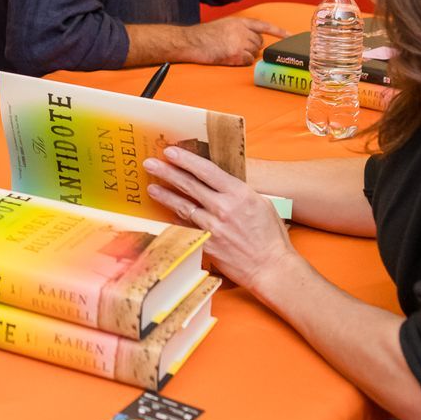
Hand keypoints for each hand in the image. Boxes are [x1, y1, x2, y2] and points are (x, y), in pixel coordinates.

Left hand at [144, 145, 300, 295]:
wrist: (271, 267)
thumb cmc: (270, 236)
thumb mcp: (261, 203)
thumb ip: (238, 191)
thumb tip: (219, 181)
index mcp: (239, 194)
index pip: (206, 170)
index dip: (186, 159)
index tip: (170, 152)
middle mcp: (223, 208)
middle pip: (189, 185)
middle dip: (167, 172)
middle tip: (149, 164)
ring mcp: (213, 227)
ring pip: (183, 207)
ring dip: (165, 196)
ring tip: (151, 188)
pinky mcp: (207, 244)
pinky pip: (187, 228)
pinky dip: (176, 220)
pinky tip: (165, 213)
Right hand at [180, 16, 286, 64]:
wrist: (190, 42)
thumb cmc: (203, 36)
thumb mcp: (223, 26)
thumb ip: (239, 30)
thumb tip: (251, 41)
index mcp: (239, 21)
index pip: (264, 26)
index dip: (280, 32)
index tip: (292, 36)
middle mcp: (242, 31)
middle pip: (259, 42)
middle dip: (252, 47)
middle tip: (236, 48)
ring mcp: (239, 42)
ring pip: (254, 53)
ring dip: (245, 55)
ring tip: (229, 52)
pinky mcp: (235, 54)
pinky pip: (247, 62)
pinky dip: (240, 62)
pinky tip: (228, 58)